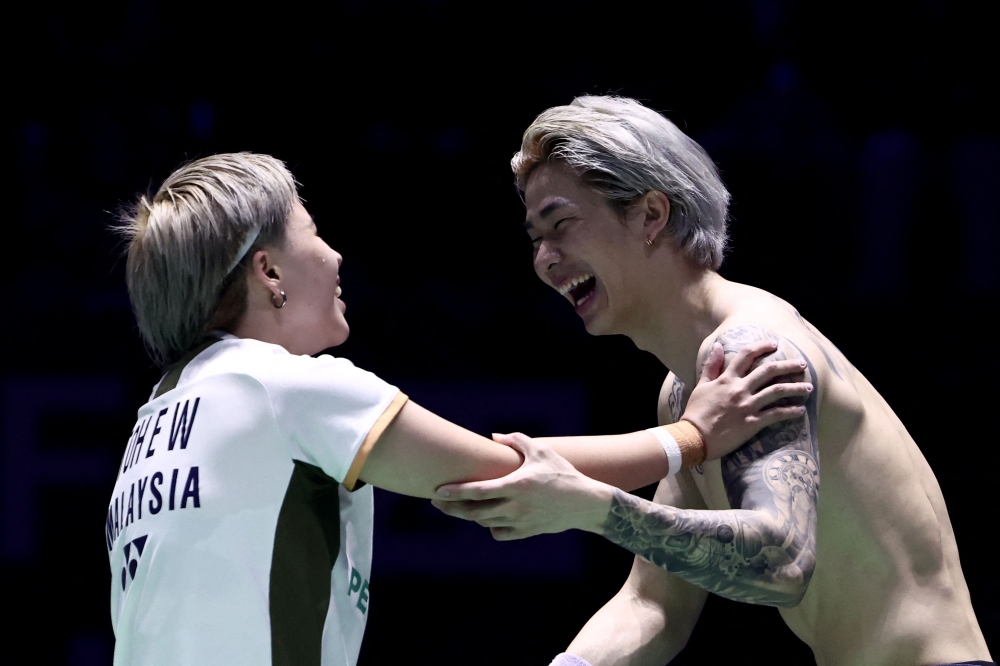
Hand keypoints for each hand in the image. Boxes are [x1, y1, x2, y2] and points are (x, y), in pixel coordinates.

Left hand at [431, 433, 612, 540]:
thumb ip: (517, 440)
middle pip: (474, 511)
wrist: (585, 504)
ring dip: (468, 516)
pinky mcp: (526, 532)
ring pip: (483, 522)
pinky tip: (487, 517)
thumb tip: (493, 436)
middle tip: (437, 502)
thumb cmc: (563, 473)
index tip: (438, 491)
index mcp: (516, 485)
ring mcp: (520, 522)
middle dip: (451, 508)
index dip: (455, 492)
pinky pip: (498, 533)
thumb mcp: (542, 451)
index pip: (478, 491)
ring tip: (456, 507)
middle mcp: (515, 506)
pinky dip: (490, 526)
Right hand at [681, 340, 812, 461]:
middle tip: (802, 364)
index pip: (746, 355)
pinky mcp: (752, 423)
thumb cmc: (695, 412)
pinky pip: (776, 414)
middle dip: (788, 366)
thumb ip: (711, 365)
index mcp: (727, 379)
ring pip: (777, 391)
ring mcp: (747, 406)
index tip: (774, 344)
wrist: (693, 437)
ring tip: (808, 388)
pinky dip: (790, 412)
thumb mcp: (701, 385)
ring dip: (795, 388)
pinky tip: (801, 411)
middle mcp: (740, 389)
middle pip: (769, 371)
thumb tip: (719, 346)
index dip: (762, 347)